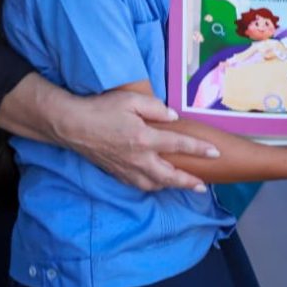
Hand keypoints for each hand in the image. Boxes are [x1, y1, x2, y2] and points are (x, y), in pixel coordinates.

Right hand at [59, 89, 219, 191]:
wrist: (71, 125)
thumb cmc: (102, 109)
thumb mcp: (132, 100)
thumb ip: (156, 108)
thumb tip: (173, 117)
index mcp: (145, 138)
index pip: (179, 145)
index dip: (199, 149)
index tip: (215, 153)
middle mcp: (138, 158)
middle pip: (169, 175)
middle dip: (188, 182)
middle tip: (203, 186)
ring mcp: (126, 168)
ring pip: (154, 184)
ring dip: (171, 186)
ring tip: (184, 186)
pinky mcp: (116, 173)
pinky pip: (138, 185)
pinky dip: (152, 186)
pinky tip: (157, 183)